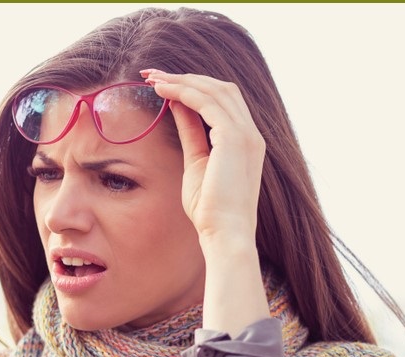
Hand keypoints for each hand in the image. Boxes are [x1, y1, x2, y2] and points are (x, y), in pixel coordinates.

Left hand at [141, 69, 265, 244]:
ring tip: (153, 79)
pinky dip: (183, 92)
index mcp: (246, 141)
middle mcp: (251, 133)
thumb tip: (177, 107)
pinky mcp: (234, 138)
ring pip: (213, 90)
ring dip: (181, 80)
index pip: (223, 101)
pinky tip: (162, 92)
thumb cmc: (210, 210)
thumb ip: (191, 133)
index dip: (194, 87)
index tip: (165, 85)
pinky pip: (206, 102)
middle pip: (221, 88)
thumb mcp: (197, 163)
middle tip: (153, 75)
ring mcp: (246, 134)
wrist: (225, 233)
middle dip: (186, 77)